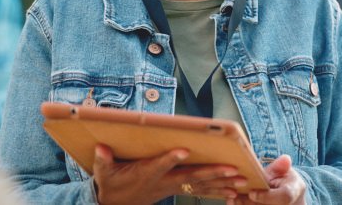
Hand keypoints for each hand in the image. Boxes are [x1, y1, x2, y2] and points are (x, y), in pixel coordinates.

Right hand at [93, 144, 248, 204]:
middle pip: (190, 177)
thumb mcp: (103, 173)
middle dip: (212, 173)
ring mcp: (173, 187)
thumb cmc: (112, 184)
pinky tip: (235, 193)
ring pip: (201, 185)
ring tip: (241, 181)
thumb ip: (103, 160)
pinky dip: (218, 192)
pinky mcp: (178, 190)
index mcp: (147, 174)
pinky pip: (201, 192)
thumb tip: (100, 148)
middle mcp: (164, 182)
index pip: (160, 165)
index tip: (183, 150)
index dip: (170, 159)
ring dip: (222, 184)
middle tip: (232, 169)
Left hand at [228, 155, 305, 204]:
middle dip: (250, 203)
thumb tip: (285, 159)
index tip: (252, 193)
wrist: (289, 193)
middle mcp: (287, 204)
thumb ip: (281, 167)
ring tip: (231, 199)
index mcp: (294, 191)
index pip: (284, 197)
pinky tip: (232, 201)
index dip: (267, 197)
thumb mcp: (285, 171)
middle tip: (234, 196)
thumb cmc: (284, 179)